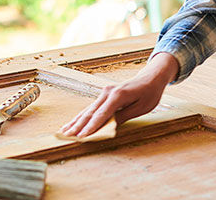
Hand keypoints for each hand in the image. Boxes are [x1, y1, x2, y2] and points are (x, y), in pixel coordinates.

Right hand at [59, 52, 178, 137]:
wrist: (150, 77)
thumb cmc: (149, 93)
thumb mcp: (141, 107)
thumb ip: (123, 116)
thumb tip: (109, 127)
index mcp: (118, 95)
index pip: (102, 114)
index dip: (91, 127)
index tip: (82, 137)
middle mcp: (108, 92)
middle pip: (90, 112)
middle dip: (78, 126)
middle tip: (68, 137)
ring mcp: (104, 92)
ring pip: (87, 110)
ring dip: (75, 122)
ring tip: (64, 132)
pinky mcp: (104, 95)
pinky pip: (91, 108)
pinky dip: (81, 117)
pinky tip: (72, 123)